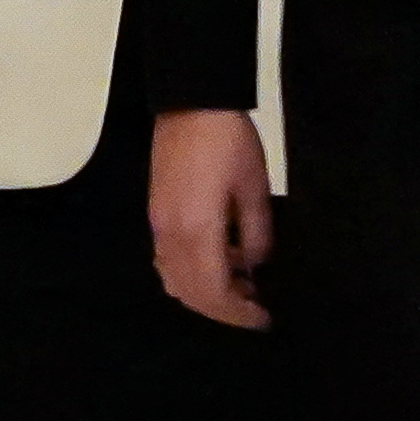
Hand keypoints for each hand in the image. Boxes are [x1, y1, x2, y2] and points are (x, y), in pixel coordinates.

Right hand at [147, 107, 276, 329]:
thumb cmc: (229, 141)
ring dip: (205, 294)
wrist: (191, 102)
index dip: (240, 313)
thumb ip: (257, 233)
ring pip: (174, 280)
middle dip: (223, 309)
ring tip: (239, 285)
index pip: (215, 292)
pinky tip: (216, 262)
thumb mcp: (255, 188)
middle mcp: (170, 236)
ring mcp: (158, 225)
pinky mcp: (155, 214)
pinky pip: (166, 261)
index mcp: (197, 231)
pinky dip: (190, 275)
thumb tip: (256, 264)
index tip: (264, 319)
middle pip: (191, 294)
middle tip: (254, 309)